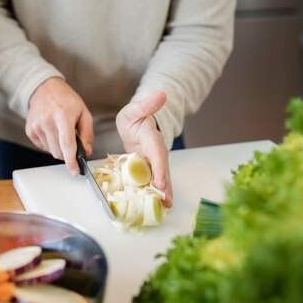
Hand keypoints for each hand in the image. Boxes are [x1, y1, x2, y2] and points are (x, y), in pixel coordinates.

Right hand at [26, 78, 93, 174]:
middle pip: (59, 151)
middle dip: (67, 154)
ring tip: (60, 133)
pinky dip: (50, 144)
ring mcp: (37, 126)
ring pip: (51, 151)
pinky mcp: (30, 130)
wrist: (44, 89)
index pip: (67, 144)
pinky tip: (52, 131)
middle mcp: (47, 122)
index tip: (75, 171)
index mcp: (63, 116)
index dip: (71, 161)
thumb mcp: (83, 112)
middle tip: (72, 143)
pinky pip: (43, 147)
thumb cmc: (67, 100)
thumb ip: (87, 133)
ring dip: (59, 148)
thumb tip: (87, 152)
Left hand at [116, 92, 172, 206]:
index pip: (158, 155)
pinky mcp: (147, 168)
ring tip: (165, 207)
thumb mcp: (135, 109)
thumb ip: (146, 105)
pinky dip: (154, 192)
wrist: (135, 124)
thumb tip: (161, 95)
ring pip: (159, 179)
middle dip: (165, 186)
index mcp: (153, 139)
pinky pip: (151, 181)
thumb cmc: (134, 117)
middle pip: (162, 171)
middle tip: (167, 202)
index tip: (160, 181)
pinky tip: (155, 204)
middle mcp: (156, 153)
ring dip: (162, 193)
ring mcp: (152, 162)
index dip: (160, 169)